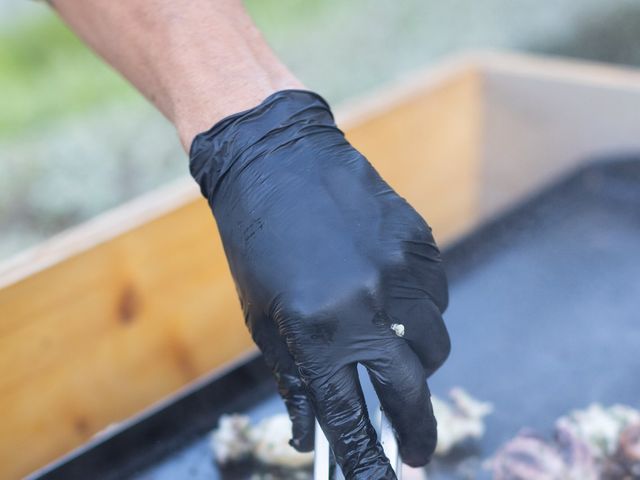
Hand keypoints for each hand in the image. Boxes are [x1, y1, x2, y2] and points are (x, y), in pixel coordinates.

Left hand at [190, 90, 449, 478]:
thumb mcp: (262, 316)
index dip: (367, 460)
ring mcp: (401, 271)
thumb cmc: (258, 241)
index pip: (351, 416)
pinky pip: (436, 298)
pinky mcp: (420, 243)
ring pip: (434, 344)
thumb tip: (309, 435)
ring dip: (417, 362)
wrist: (277, 159)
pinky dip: (420, 312)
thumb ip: (294, 378)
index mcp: (317, 328)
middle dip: (417, 430)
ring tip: (392, 352)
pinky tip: (393, 297)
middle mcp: (367, 304)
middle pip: (412, 391)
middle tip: (415, 449)